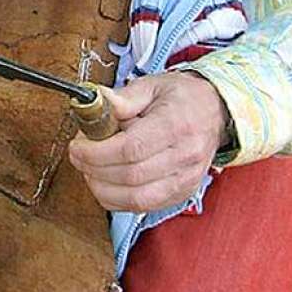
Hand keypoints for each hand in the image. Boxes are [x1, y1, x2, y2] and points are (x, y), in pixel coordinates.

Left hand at [68, 72, 228, 213]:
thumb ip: (123, 97)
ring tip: (89, 169)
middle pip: (130, 177)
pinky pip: (143, 207)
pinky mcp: (182, 194)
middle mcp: (184, 157)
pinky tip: (106, 182)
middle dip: (94, 169)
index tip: (76, 146)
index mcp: (176, 125)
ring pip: (136, 199)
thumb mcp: (152, 85)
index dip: (97, 152)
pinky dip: (117, 199)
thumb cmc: (182, 97)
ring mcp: (185, 180)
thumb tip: (96, 102)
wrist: (215, 111)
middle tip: (78, 155)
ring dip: (103, 188)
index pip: (131, 149)